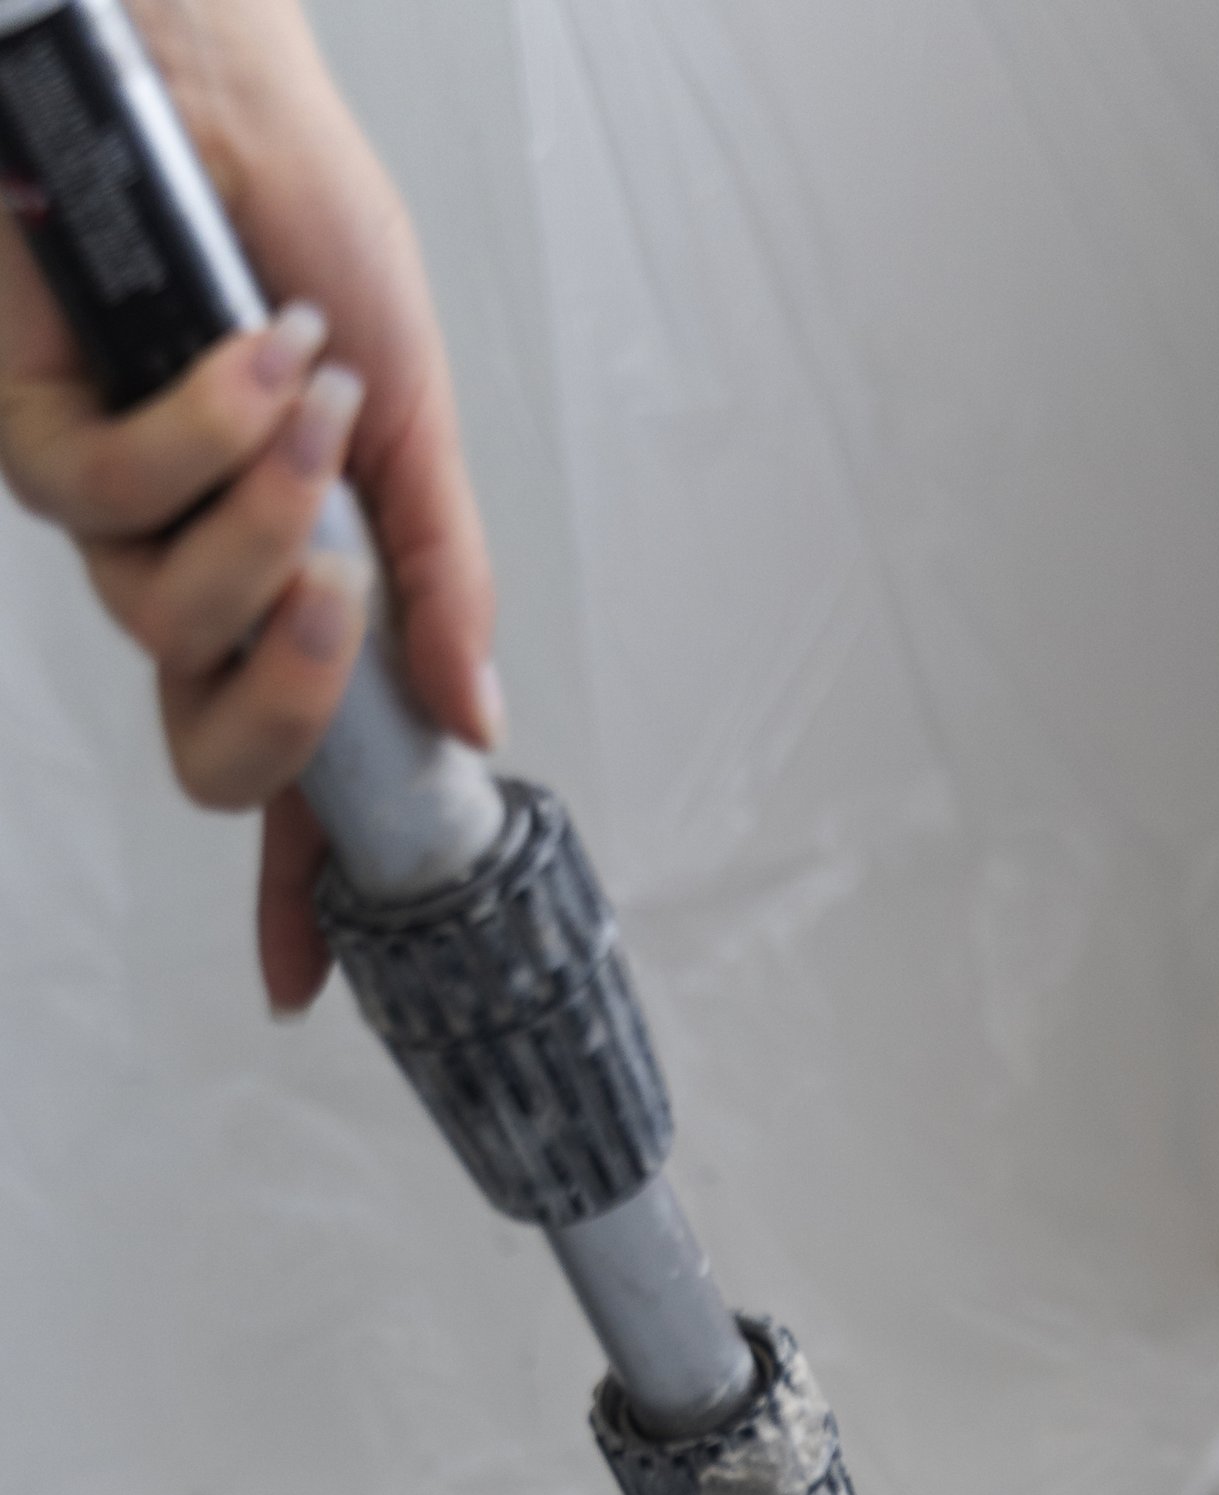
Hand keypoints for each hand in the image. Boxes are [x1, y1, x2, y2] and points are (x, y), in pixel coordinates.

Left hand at [0, 0, 494, 1007]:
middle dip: (287, 702)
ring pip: (163, 623)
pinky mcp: (28, 426)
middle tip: (341, 617)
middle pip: (208, 739)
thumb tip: (478, 723)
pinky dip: (197, 440)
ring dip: (258, 530)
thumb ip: (444, 578)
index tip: (301, 984)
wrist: (211, 74)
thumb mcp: (419, 423)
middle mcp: (184, 560)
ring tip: (307, 410)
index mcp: (281, 578)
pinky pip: (107, 506)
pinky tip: (241, 360)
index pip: (288, 763)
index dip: (291, 881)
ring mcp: (102, 500)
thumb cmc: (305, 220)